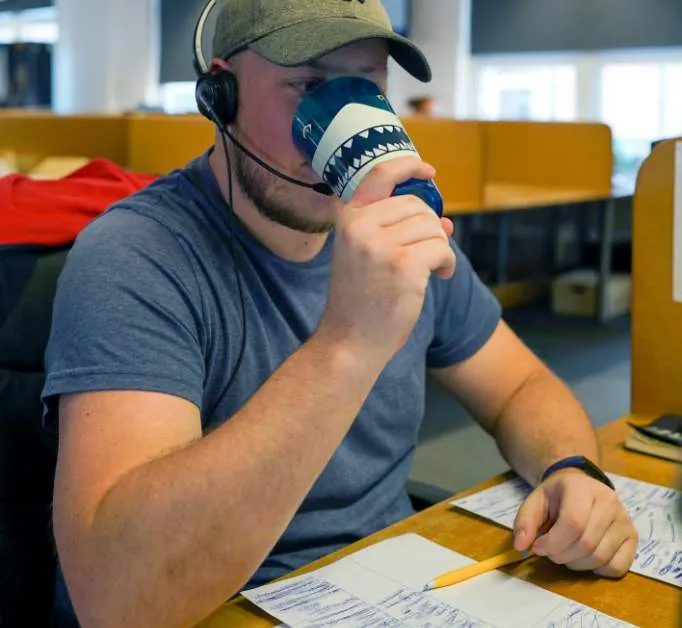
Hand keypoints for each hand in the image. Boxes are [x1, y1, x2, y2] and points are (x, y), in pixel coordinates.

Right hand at [317, 157, 455, 362]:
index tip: (429, 171)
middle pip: (417, 206)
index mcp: (348, 219)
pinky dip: (447, 263)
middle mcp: (360, 226)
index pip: (380, 175)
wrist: (349, 341)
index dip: (408, 166)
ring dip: (440, 248)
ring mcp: (380, 245)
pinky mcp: (403, 265)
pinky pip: (441, 248)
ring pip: (433, 227)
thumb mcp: (366, 255)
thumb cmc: (360, 300)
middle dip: (430, 228)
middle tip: (428, 254)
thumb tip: (445, 222)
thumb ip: (398, 231)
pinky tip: (441, 277)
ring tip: (433, 270)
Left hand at [513, 469, 637, 577]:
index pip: (573, 522)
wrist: (580, 486)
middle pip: (586, 543)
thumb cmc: (557, 496)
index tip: (538, 547)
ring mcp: (625, 520)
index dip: (553, 542)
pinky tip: (585, 557)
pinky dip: (597, 570)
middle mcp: (609, 502)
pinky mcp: (633, 537)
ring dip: (576, 564)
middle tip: (550, 551)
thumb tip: (521, 546)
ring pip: (600, 557)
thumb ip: (525, 521)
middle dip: (561, 555)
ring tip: (565, 551)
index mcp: (582, 488)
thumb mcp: (535, 500)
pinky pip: (617, 567)